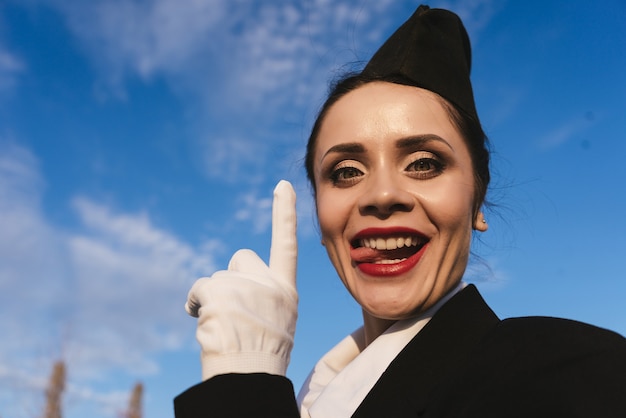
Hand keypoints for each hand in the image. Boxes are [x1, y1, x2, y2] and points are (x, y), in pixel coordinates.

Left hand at [185, 180, 297, 379]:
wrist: (249, 374)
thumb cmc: (261, 354)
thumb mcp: (278, 321)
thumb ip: (266, 296)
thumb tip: (240, 284)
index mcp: (286, 290)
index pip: (286, 245)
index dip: (284, 214)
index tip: (282, 185)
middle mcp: (269, 282)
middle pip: (241, 258)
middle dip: (232, 276)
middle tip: (234, 308)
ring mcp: (246, 284)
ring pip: (217, 278)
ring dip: (213, 298)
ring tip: (223, 327)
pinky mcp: (220, 289)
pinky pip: (199, 288)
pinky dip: (195, 303)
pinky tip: (204, 322)